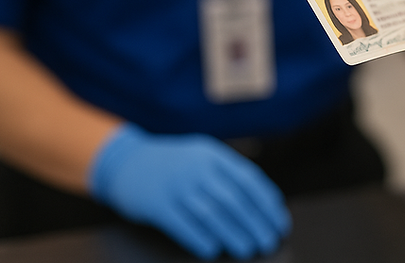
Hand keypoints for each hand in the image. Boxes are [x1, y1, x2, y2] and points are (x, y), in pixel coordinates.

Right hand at [88, 124, 290, 259]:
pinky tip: (212, 249)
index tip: (279, 221)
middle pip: (233, 198)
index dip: (266, 202)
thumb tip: (260, 204)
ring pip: (211, 212)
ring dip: (232, 232)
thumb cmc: (170, 165)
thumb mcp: (200, 157)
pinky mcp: (157, 203)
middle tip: (269, 241)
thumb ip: (225, 174)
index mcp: (212, 154)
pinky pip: (182, 223)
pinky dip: (199, 237)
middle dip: (255, 222)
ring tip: (248, 249)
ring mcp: (176, 184)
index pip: (248, 178)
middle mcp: (196, 167)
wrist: (125, 160)